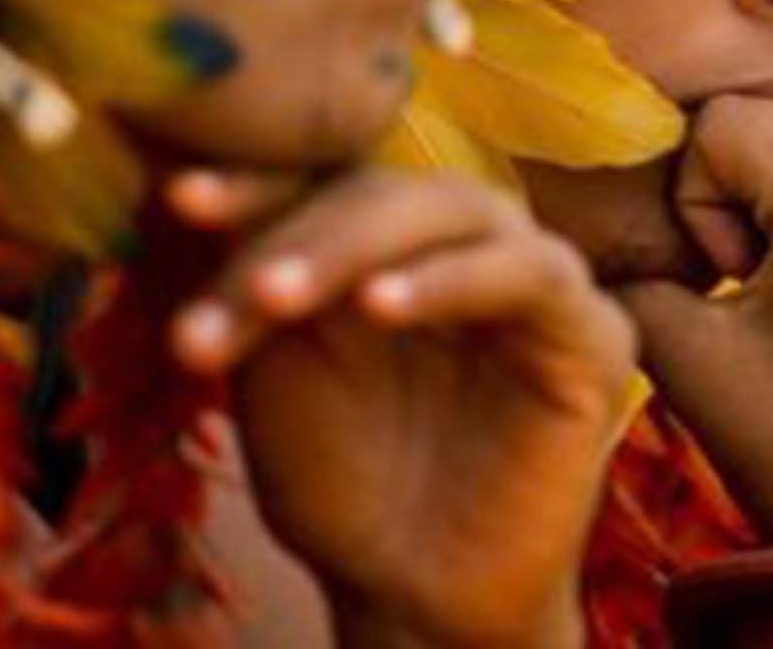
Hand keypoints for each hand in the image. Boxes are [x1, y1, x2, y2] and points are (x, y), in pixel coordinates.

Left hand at [167, 167, 636, 648]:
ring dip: (357, 245)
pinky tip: (381, 306)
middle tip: (240, 289)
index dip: (257, 179)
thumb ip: (256, 281)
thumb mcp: (275, 370)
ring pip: (452, 210)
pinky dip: (451, 279)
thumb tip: (185, 185)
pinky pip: (528, 273)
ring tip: (279, 296)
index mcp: (390, 237)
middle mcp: (465, 240)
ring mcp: (532, 275)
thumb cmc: (341, 481)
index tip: (180, 197)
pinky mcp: (592, 330)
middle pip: (383, 188)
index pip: (328, 176)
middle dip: (298, 233)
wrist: (411, 595)